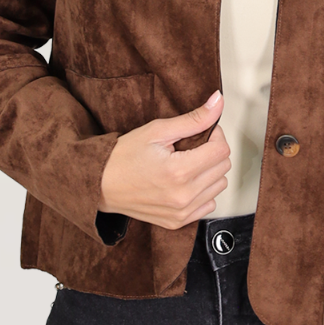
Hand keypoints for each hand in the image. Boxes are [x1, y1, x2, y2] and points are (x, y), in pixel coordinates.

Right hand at [97, 90, 231, 227]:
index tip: (200, 132)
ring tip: (186, 163)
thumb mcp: (157, 131)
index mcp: (179, 172)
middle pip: (223, 167)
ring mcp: (181, 212)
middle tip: (190, 146)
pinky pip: (208, 204)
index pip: (222, 150)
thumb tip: (218, 103)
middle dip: (212, 151)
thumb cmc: (123, 156)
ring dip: (209, 171)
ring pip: (219, 186)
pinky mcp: (177, 222)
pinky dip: (202, 191)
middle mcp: (183, 196)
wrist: (100, 184)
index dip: (214, 135)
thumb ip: (193, 119)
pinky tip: (184, 182)